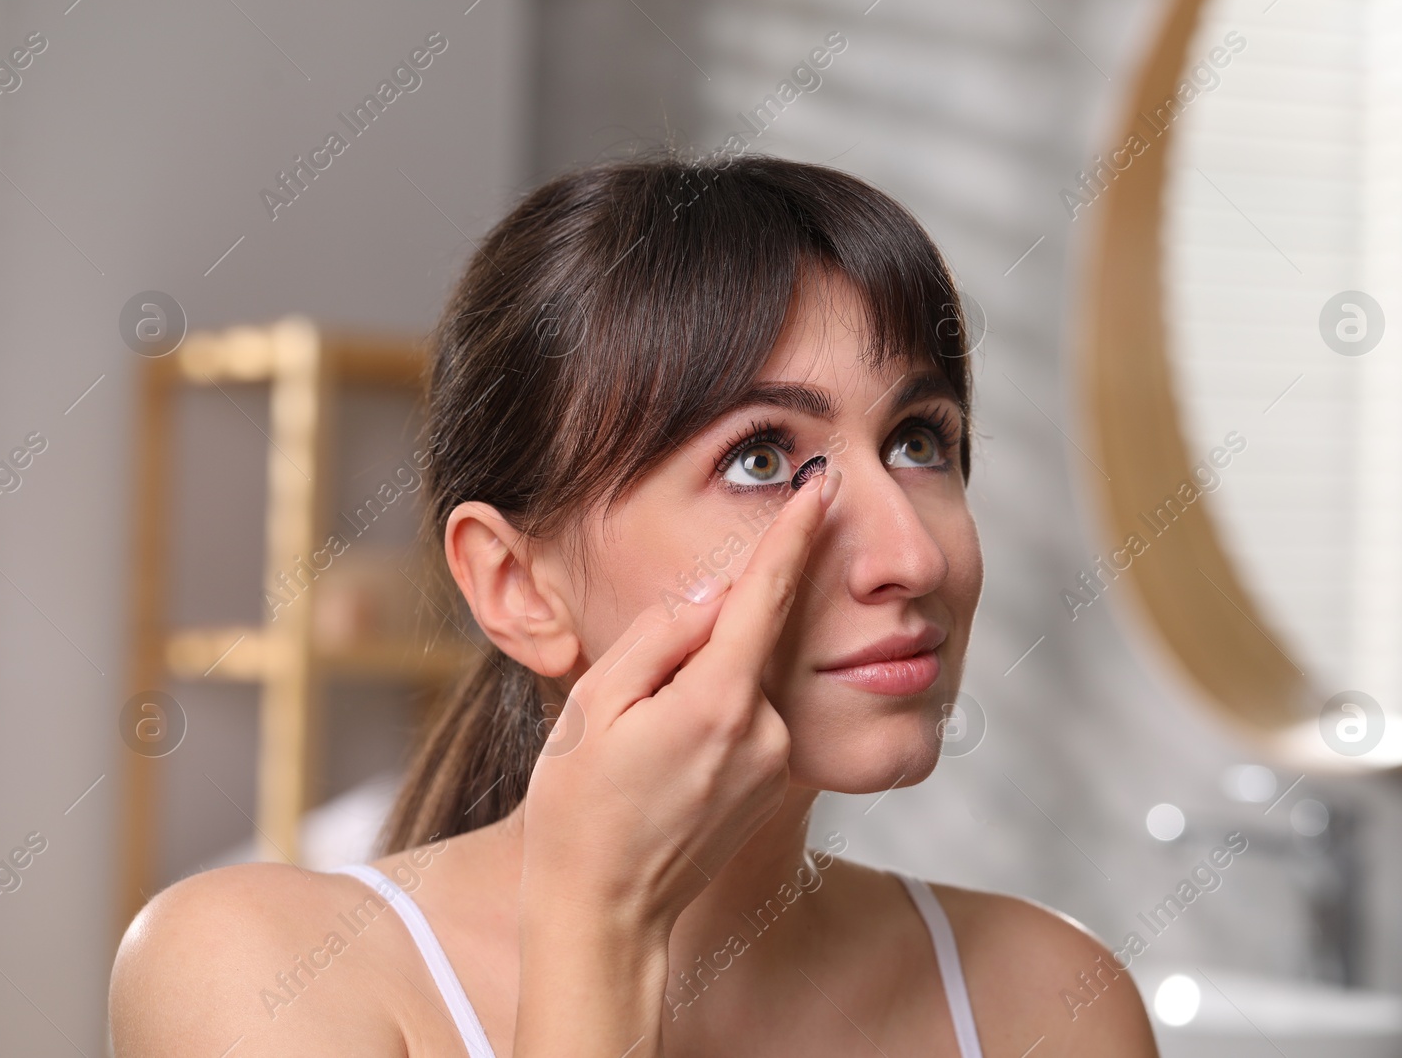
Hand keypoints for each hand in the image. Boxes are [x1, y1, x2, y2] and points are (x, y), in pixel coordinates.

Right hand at [519, 466, 840, 930]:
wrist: (605, 915)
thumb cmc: (579, 809)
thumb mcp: (594, 706)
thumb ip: (658, 636)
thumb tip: (710, 597)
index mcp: (718, 700)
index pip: (767, 595)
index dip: (795, 534)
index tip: (822, 486)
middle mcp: (764, 729)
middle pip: (747, 639)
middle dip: (708, 630)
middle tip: (644, 688)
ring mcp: (772, 761)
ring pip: (743, 680)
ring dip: (702, 680)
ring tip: (637, 741)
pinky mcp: (771, 784)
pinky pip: (745, 717)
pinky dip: (712, 711)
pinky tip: (663, 756)